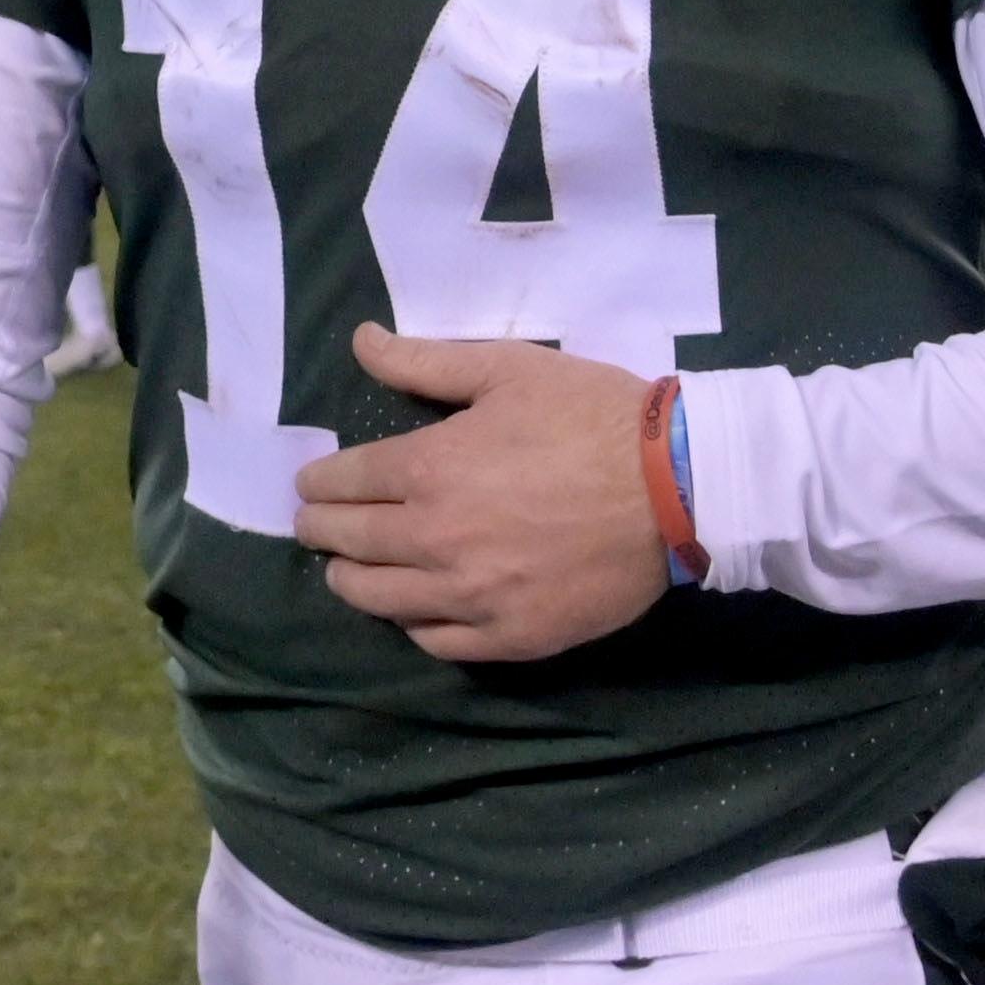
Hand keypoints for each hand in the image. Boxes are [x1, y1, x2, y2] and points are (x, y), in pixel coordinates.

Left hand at [294, 322, 669, 662]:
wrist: (673, 486)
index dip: (319, 482)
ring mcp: (471, 597)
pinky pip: (436, 642)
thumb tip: (361, 342)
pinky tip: (409, 611)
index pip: (345, 482)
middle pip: (351, 544)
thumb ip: (424, 362)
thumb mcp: (507, 369)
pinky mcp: (509, 639)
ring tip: (345, 572)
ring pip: (381, 601)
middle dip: (322, 530)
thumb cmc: (589, 415)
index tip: (310, 484)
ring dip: (351, 583)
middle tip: (313, 525)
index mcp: (429, 468)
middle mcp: (435, 540)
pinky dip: (410, 625)